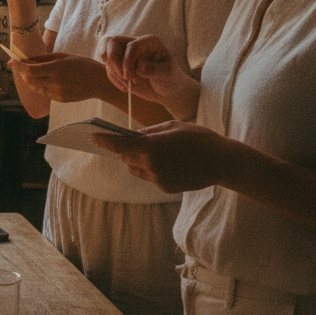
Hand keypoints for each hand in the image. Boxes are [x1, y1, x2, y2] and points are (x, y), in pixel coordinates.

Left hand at [11, 52, 106, 102]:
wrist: (98, 81)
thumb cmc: (80, 64)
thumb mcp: (62, 56)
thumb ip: (42, 59)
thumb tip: (25, 60)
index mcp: (56, 68)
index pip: (30, 70)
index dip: (18, 66)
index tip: (12, 62)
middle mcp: (55, 82)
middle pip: (29, 81)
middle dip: (23, 74)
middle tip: (22, 67)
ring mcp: (57, 92)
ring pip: (36, 88)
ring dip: (32, 81)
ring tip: (37, 73)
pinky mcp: (60, 100)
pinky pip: (45, 93)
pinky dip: (42, 87)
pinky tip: (50, 81)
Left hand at [90, 121, 223, 192]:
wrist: (224, 162)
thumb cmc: (200, 138)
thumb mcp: (173, 127)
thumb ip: (150, 132)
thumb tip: (133, 136)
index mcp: (152, 147)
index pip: (119, 145)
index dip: (103, 141)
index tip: (91, 137)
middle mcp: (151, 165)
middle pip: (125, 158)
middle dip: (125, 150)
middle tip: (129, 141)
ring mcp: (158, 179)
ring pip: (135, 169)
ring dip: (137, 161)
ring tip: (152, 152)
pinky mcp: (165, 187)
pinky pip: (150, 177)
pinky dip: (152, 169)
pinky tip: (168, 162)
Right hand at [99, 35, 198, 114]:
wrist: (167, 91)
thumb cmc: (171, 79)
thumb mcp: (167, 74)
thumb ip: (154, 69)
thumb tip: (138, 65)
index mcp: (148, 42)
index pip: (131, 45)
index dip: (127, 60)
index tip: (130, 77)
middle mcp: (135, 44)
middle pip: (112, 42)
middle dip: (113, 60)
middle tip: (123, 76)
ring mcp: (125, 54)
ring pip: (106, 54)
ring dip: (113, 72)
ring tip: (128, 85)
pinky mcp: (119, 65)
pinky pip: (108, 68)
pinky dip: (113, 79)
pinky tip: (125, 88)